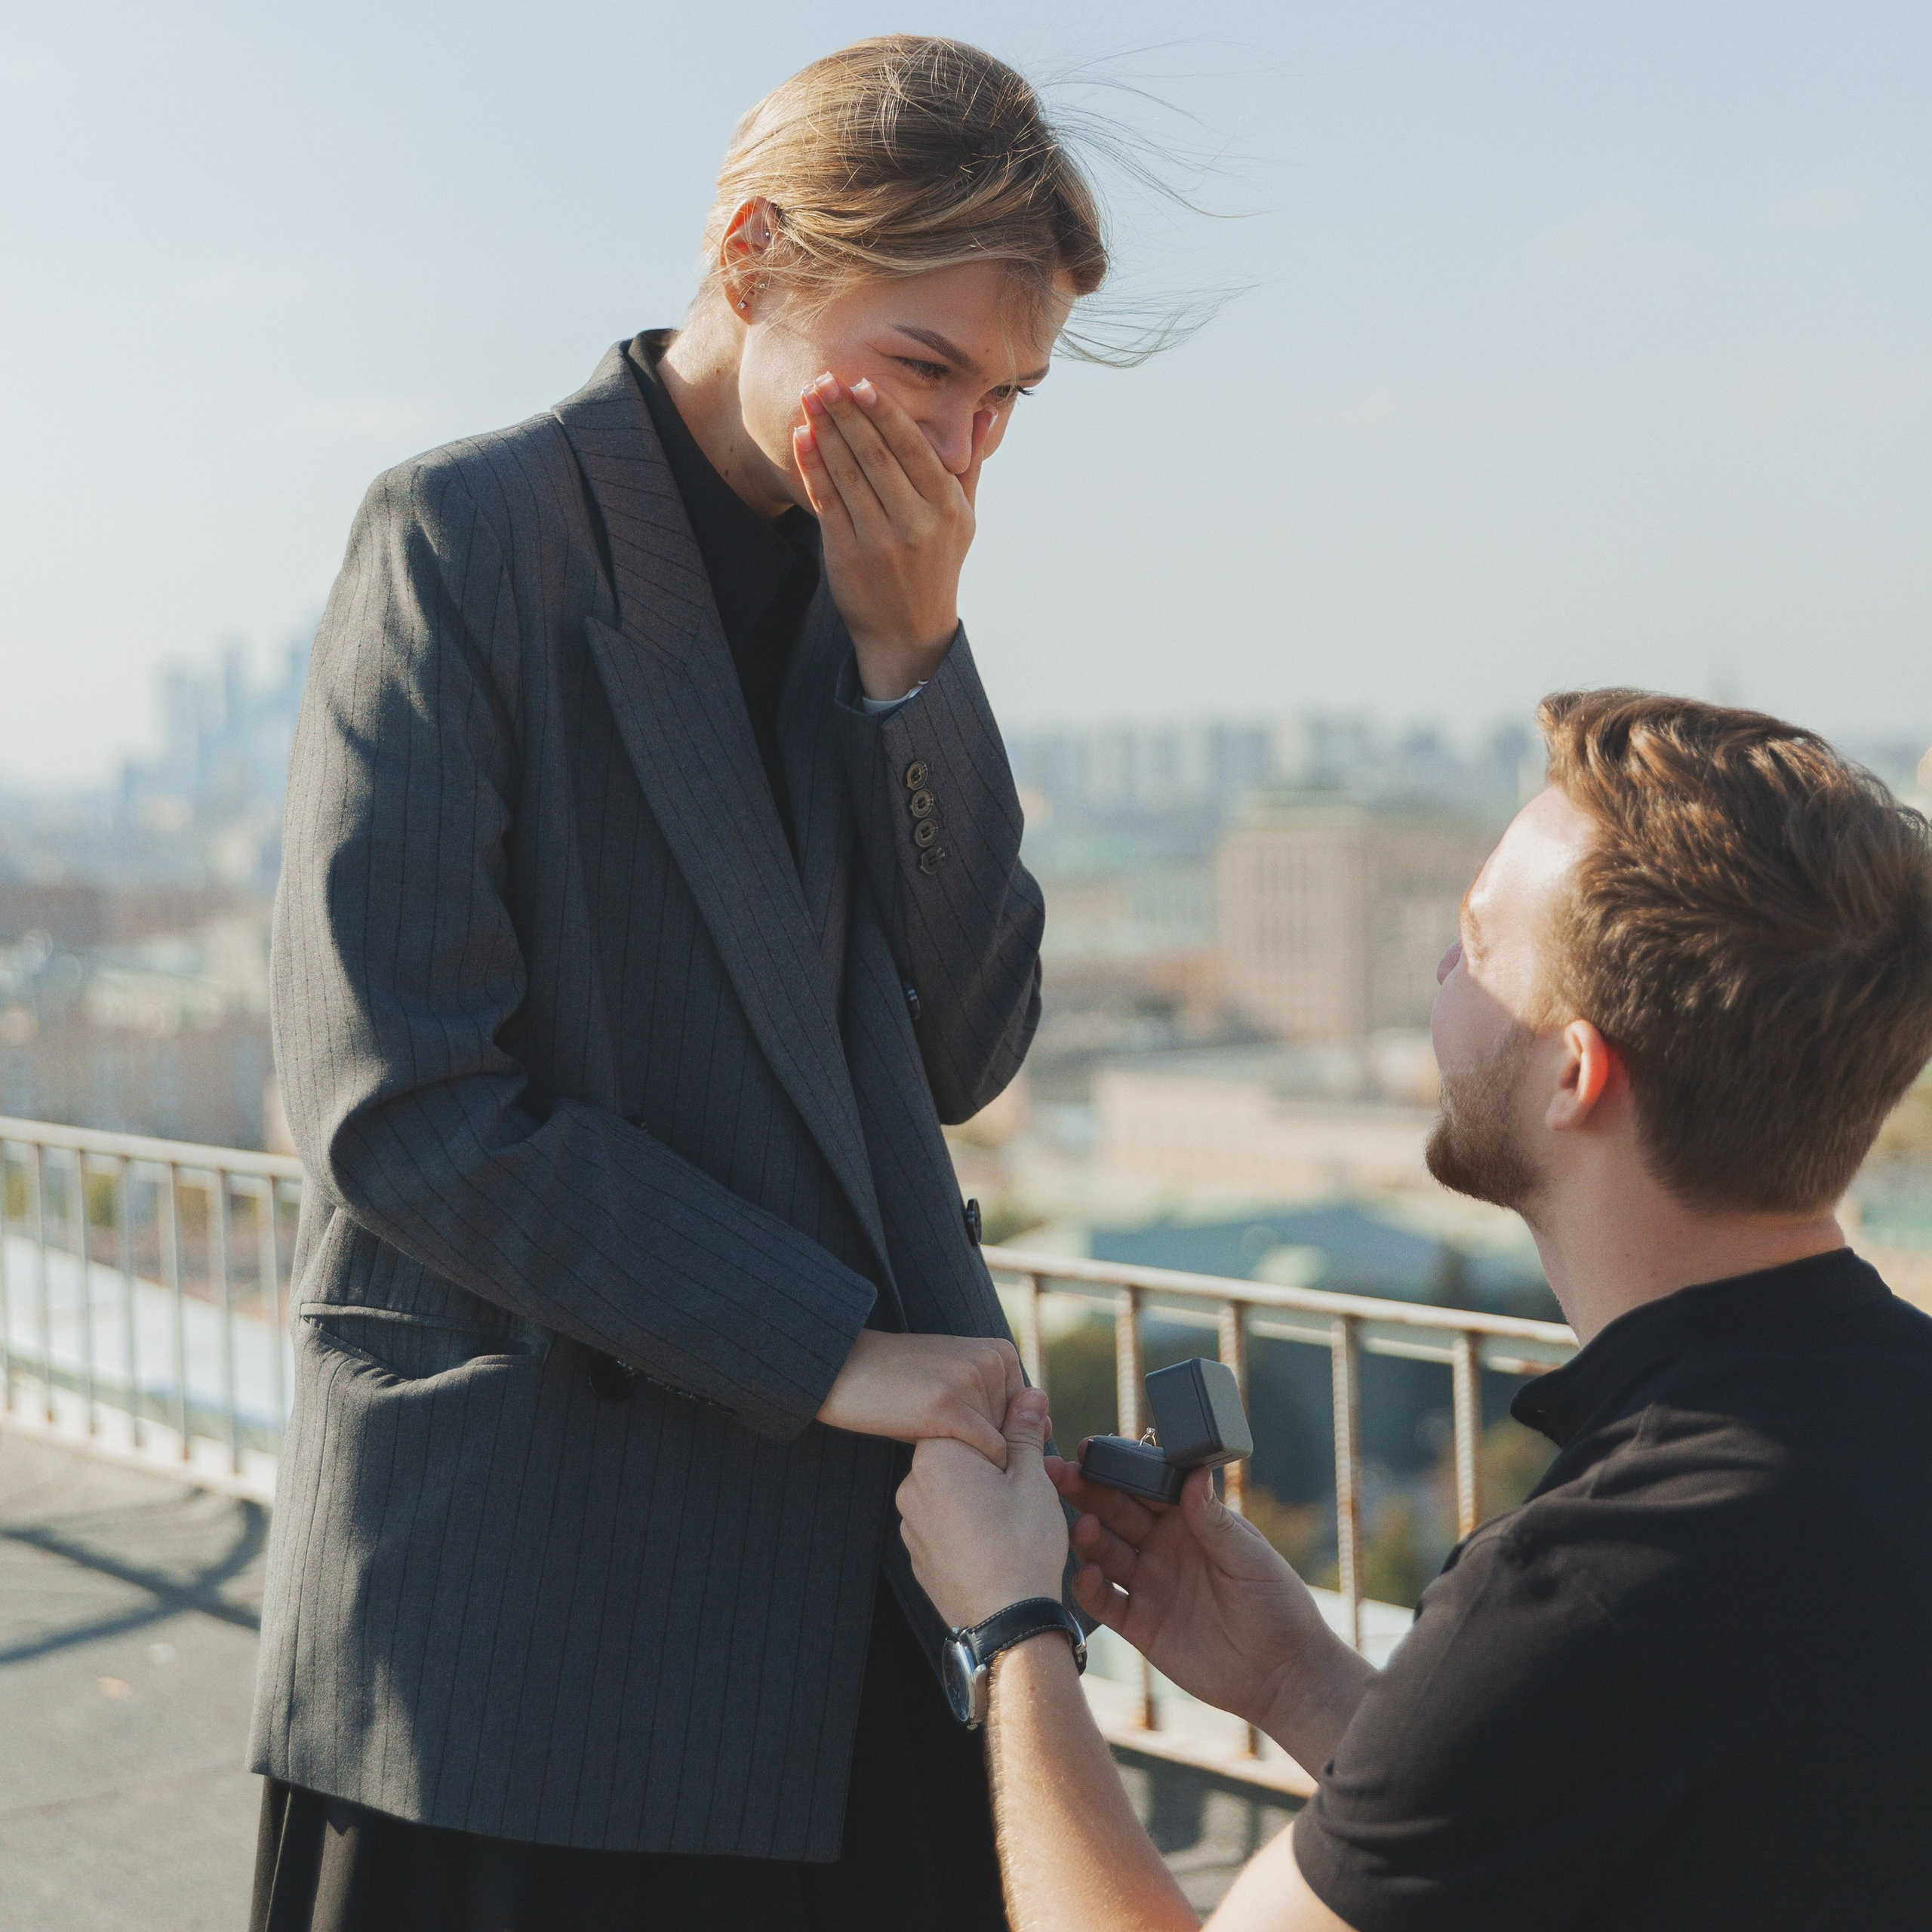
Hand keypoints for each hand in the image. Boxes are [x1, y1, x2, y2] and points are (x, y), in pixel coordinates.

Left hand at [792, 373, 990, 699]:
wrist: (909, 631)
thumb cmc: (938, 566)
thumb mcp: (964, 518)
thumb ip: (970, 464)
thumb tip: (987, 412)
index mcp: (946, 507)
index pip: (912, 448)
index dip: (884, 413)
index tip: (862, 382)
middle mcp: (915, 523)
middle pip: (876, 455)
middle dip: (848, 413)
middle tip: (826, 378)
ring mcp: (880, 540)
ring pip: (848, 474)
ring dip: (825, 432)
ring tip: (809, 398)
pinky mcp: (848, 554)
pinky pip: (827, 501)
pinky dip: (813, 467)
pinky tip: (803, 438)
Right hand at [817, 1329, 1023, 1465]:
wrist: (846, 1368)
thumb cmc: (902, 1383)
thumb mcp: (956, 1377)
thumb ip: (996, 1399)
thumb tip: (1045, 1425)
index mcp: (1000, 1351)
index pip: (1028, 1417)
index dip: (1004, 1440)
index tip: (975, 1447)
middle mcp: (993, 1362)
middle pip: (1017, 1433)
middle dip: (997, 1454)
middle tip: (957, 1455)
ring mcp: (972, 1382)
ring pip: (1004, 1447)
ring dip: (984, 1465)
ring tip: (945, 1453)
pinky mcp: (949, 1406)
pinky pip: (987, 1452)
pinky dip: (974, 1469)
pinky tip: (943, 1461)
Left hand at [898, 1389, 1068, 1628]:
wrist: (1007, 1623)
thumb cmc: (1022, 1550)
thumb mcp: (1032, 1481)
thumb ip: (1024, 1432)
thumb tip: (1028, 1395)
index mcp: (936, 1457)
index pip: (966, 1418)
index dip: (1003, 1424)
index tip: (1029, 1436)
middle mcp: (911, 1486)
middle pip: (957, 1453)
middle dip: (991, 1458)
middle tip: (1027, 1476)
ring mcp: (910, 1523)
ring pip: (950, 1488)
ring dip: (977, 1490)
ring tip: (1012, 1514)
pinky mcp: (916, 1552)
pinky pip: (942, 1520)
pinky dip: (965, 1520)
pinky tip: (994, 1537)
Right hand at [1046, 1454, 1373, 1749]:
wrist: (1282, 1674)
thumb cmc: (1277, 1605)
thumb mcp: (1249, 1556)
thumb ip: (1213, 1518)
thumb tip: (1193, 1471)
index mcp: (1189, 1521)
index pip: (1145, 1486)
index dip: (1118, 1468)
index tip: (1090, 1451)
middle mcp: (1162, 1547)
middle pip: (1116, 1512)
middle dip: (1088, 1491)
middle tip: (1062, 1474)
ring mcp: (1149, 1584)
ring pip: (1105, 1552)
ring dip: (1087, 1536)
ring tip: (1082, 1525)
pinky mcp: (1139, 1624)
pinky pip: (1105, 1602)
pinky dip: (1090, 1587)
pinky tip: (1087, 1575)